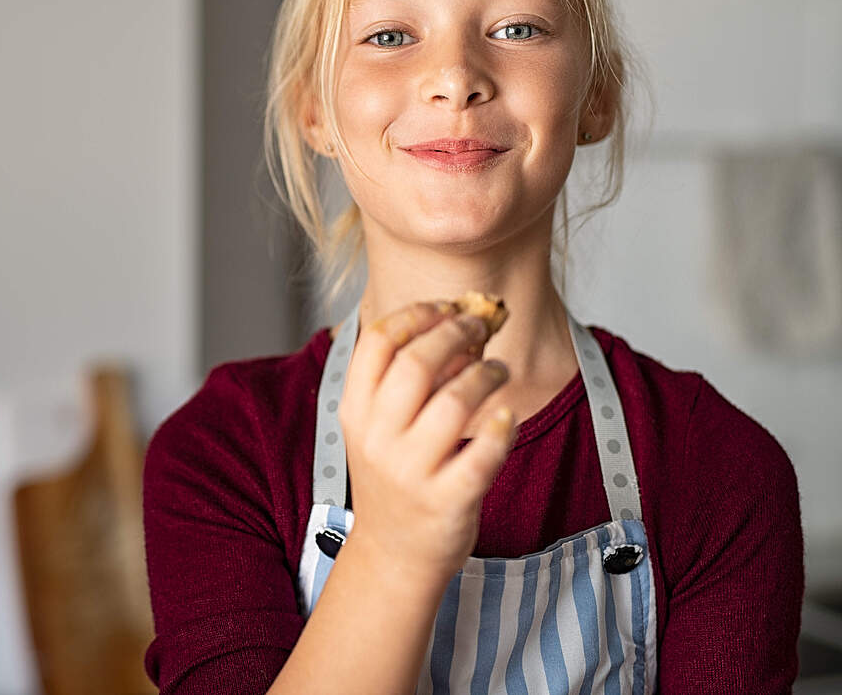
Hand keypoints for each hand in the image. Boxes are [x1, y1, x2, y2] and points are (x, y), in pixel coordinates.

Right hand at [337, 301, 515, 599]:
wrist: (394, 554)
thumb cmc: (395, 477)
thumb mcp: (382, 427)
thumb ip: (409, 378)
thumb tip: (460, 322)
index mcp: (355, 412)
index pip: (376, 343)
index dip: (415, 314)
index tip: (446, 306)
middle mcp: (377, 439)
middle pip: (416, 364)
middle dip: (456, 333)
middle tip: (480, 327)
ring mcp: (410, 473)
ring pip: (453, 402)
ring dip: (484, 374)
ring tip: (498, 370)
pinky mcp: (447, 501)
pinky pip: (483, 452)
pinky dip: (500, 427)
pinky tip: (505, 416)